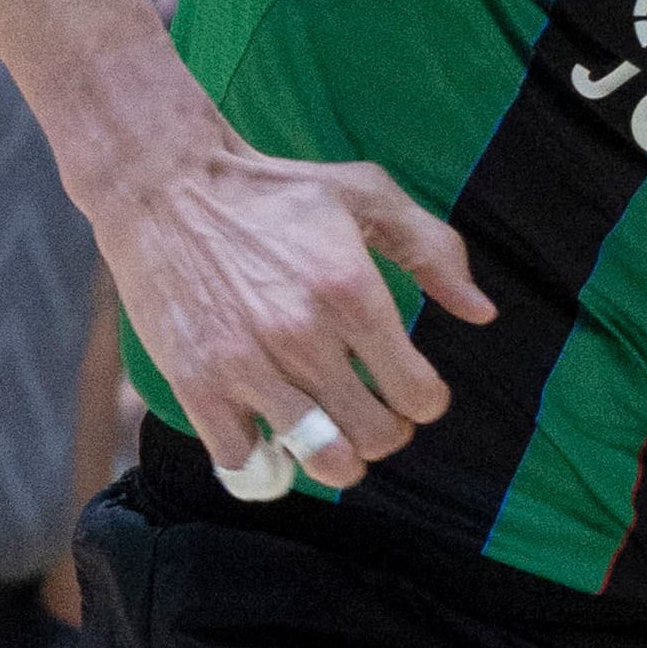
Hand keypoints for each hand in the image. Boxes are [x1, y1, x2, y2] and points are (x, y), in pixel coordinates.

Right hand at [93, 129, 486, 493]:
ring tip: (327, 432)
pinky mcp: (197, 382)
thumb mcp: (365, 194)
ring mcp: (248, 365)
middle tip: (369, 410)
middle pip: (377, 438)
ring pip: (322, 460)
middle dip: (384, 431)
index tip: (406, 388)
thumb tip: (482, 313)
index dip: (423, 400)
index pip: (419, 396)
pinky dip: (260, 459)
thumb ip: (433, 249)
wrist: (165, 185)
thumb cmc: (273, 191)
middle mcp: (304, 337)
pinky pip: (244, 462)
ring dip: (334, 456)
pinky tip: (266, 430)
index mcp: (352, 292)